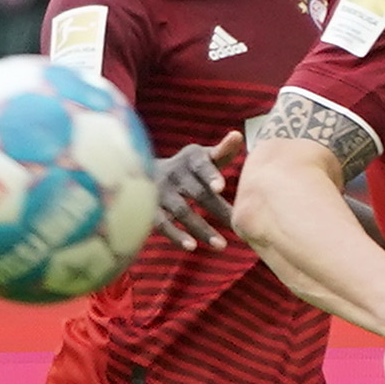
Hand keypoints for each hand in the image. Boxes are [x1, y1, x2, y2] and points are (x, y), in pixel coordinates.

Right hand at [153, 131, 237, 251]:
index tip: (220, 187)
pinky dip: (176, 236)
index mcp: (191, 158)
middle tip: (236, 226)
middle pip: (197, 193)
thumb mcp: (205, 157)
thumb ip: (223, 151)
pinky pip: (162, 224)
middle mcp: (174, 172)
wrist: (147, 171)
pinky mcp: (150, 209)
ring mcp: (160, 191)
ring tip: (221, 245)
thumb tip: (237, 136)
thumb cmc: (190, 168)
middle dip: (216, 209)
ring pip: (181, 211)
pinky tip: (191, 247)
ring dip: (201, 228)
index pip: (202, 165)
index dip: (210, 175)